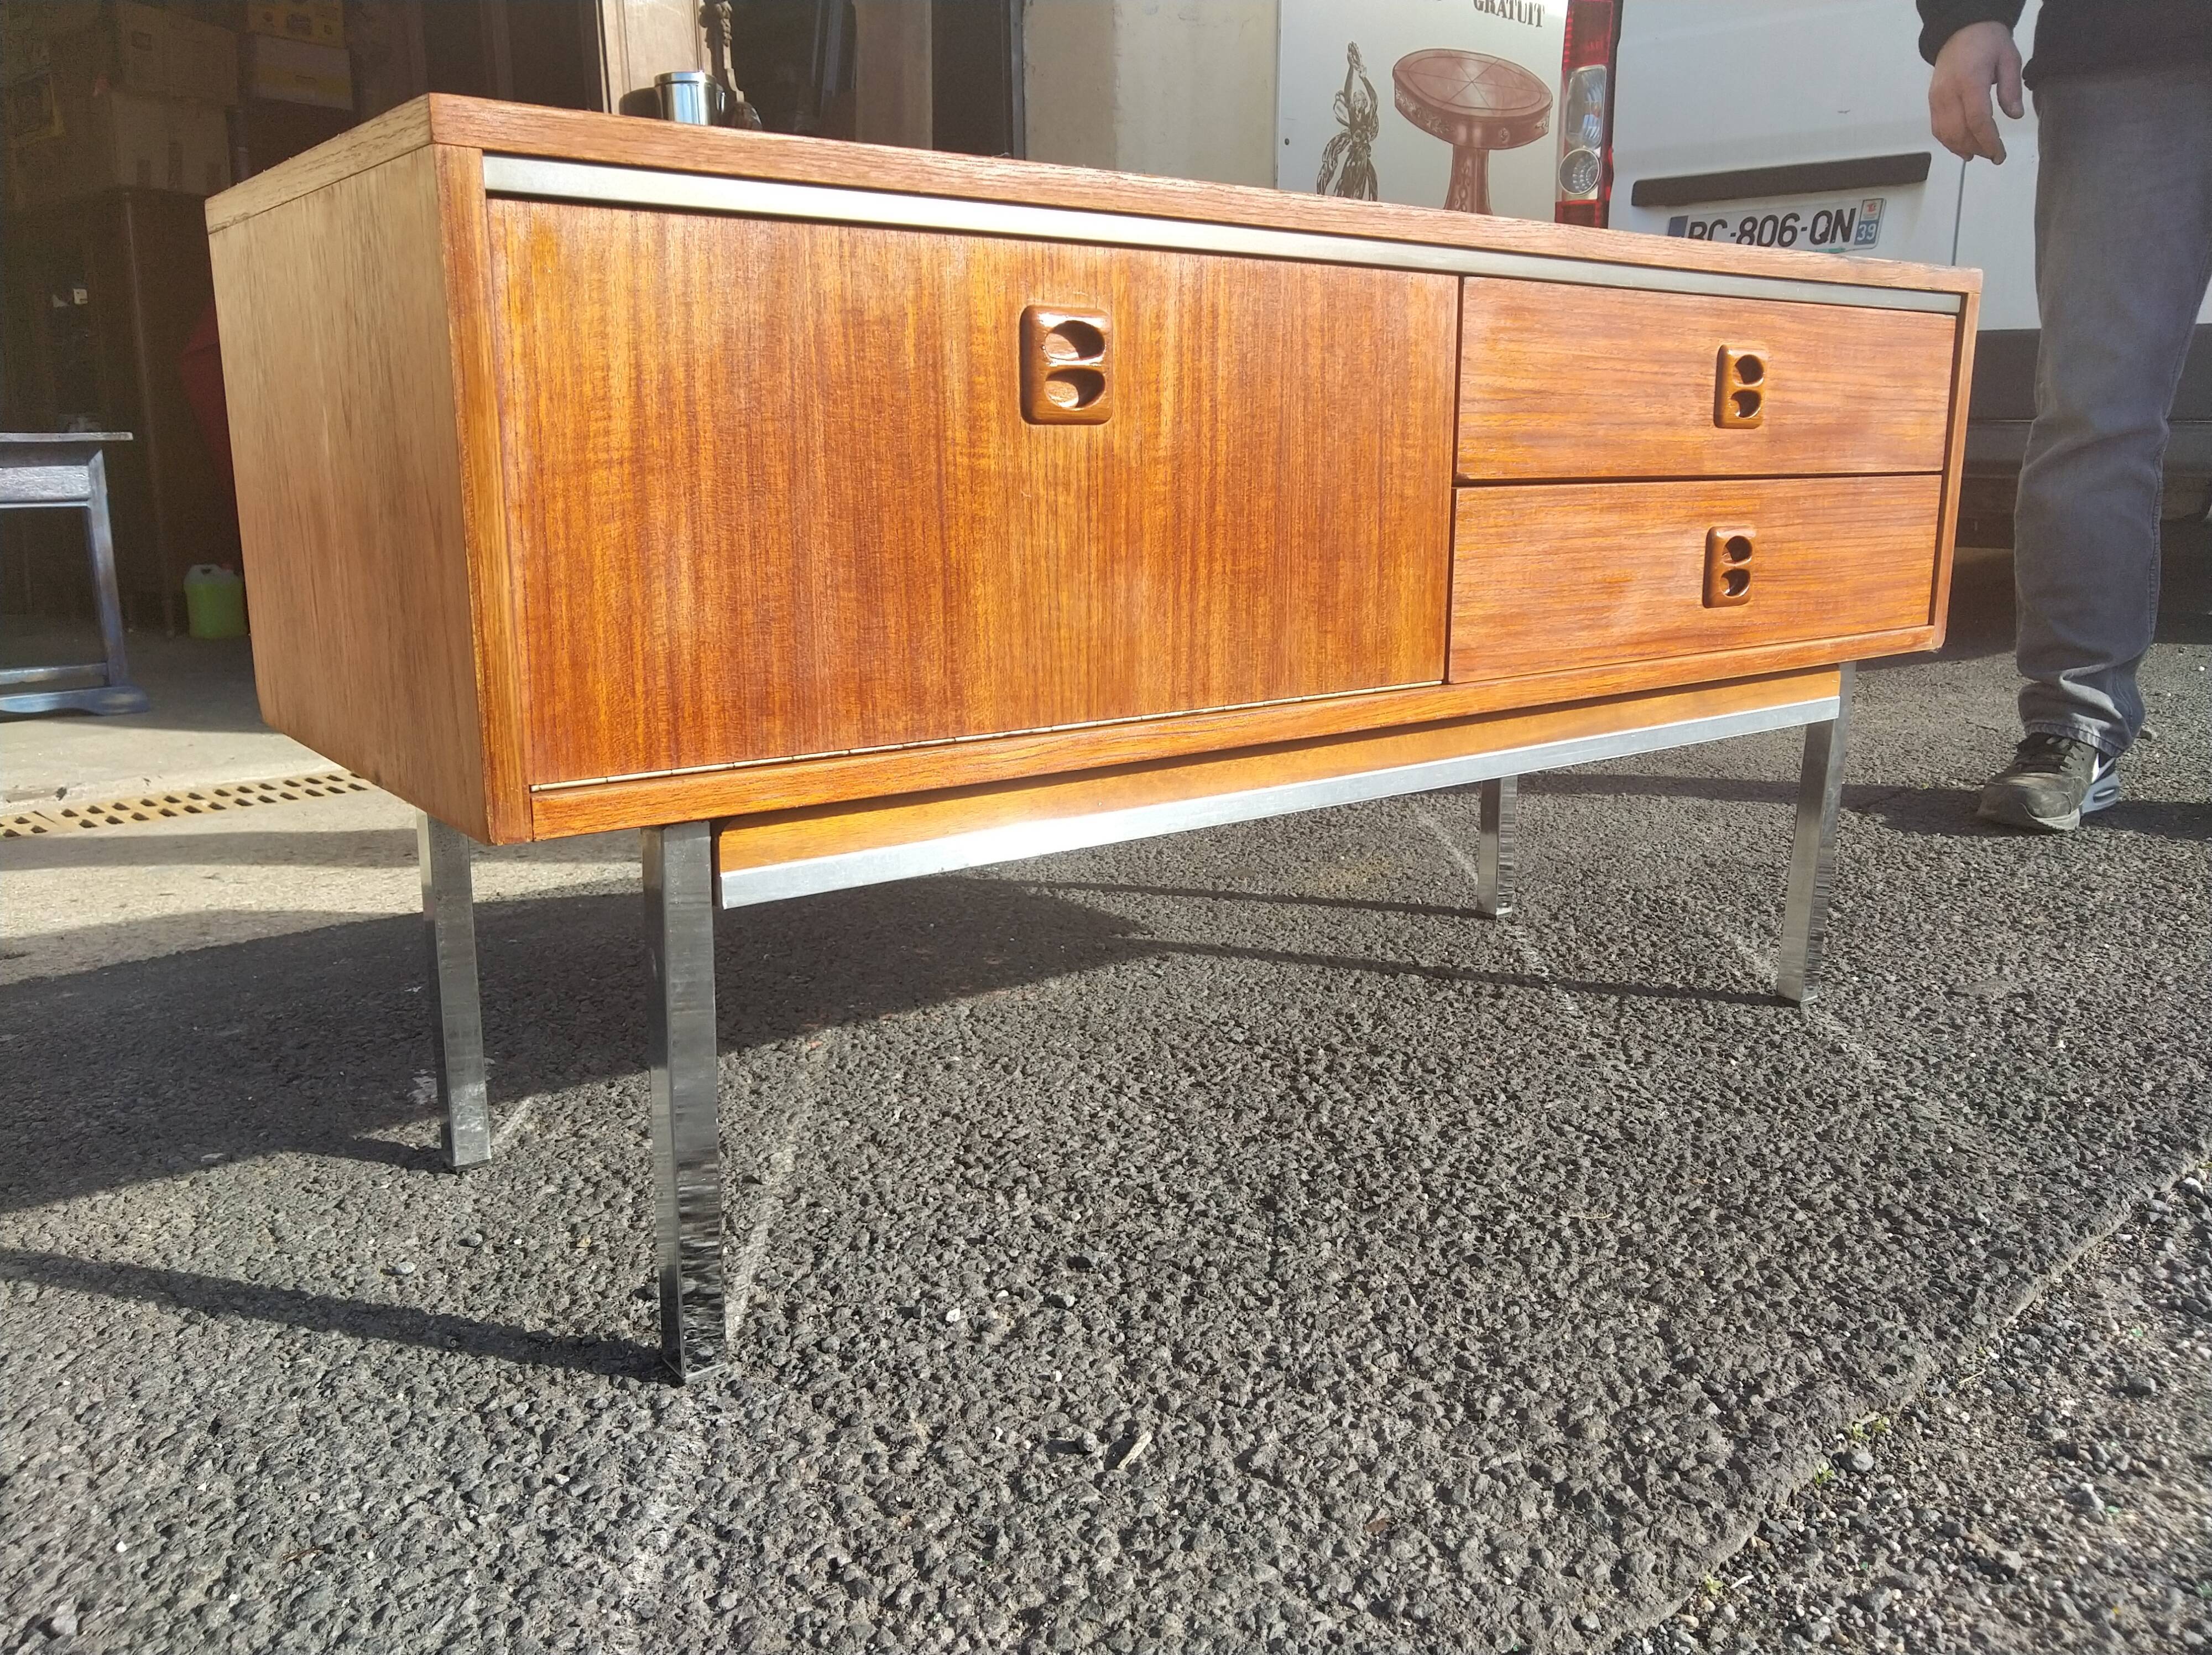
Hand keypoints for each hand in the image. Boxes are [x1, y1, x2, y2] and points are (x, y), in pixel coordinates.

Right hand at [1929, 20, 2024, 162]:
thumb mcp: (2009, 58)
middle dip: (1977, 148)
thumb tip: (2015, 115)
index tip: (1999, 154)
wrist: (1961, 30)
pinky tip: (1962, 146)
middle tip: (1993, 155)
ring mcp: (1936, 98)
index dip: (1989, 142)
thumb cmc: (1987, 41)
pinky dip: (1949, 142)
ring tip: (1978, 154)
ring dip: (1962, 148)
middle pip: (1959, 132)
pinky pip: (1937, 128)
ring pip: (1945, 134)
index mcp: (1970, 81)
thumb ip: (2011, 88)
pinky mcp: (1932, 101)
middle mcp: (1949, 92)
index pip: (1977, 120)